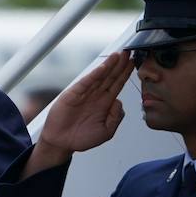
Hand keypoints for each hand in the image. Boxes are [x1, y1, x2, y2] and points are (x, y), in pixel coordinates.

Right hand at [24, 52, 130, 177]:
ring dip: (109, 65)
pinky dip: (94, 75)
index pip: (117, 84)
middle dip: (120, 65)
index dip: (125, 73)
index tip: (134, 63)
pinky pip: (86, 82)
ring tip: (118, 55)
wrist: (61, 143)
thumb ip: (116, 117)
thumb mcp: (106, 132)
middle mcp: (96, 96)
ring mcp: (84, 94)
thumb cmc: (81, 138)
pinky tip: (103, 67)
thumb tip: (119, 102)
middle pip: (111, 76)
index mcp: (104, 103)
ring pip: (100, 77)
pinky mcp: (73, 94)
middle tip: (129, 53)